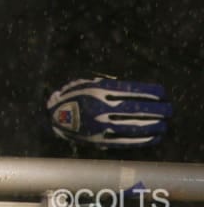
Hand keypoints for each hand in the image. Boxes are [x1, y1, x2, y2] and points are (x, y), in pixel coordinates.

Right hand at [47, 78, 172, 148]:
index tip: (162, 93)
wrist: (54, 118)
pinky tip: (154, 136)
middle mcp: (101, 107)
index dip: (150, 92)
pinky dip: (144, 139)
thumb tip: (136, 91)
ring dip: (154, 125)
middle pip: (137, 109)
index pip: (132, 90)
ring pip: (135, 126)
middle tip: (169, 109)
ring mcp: (102, 125)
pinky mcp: (102, 140)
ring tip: (164, 124)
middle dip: (157, 109)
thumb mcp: (87, 83)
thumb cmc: (73, 97)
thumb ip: (108, 84)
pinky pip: (128, 140)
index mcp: (98, 90)